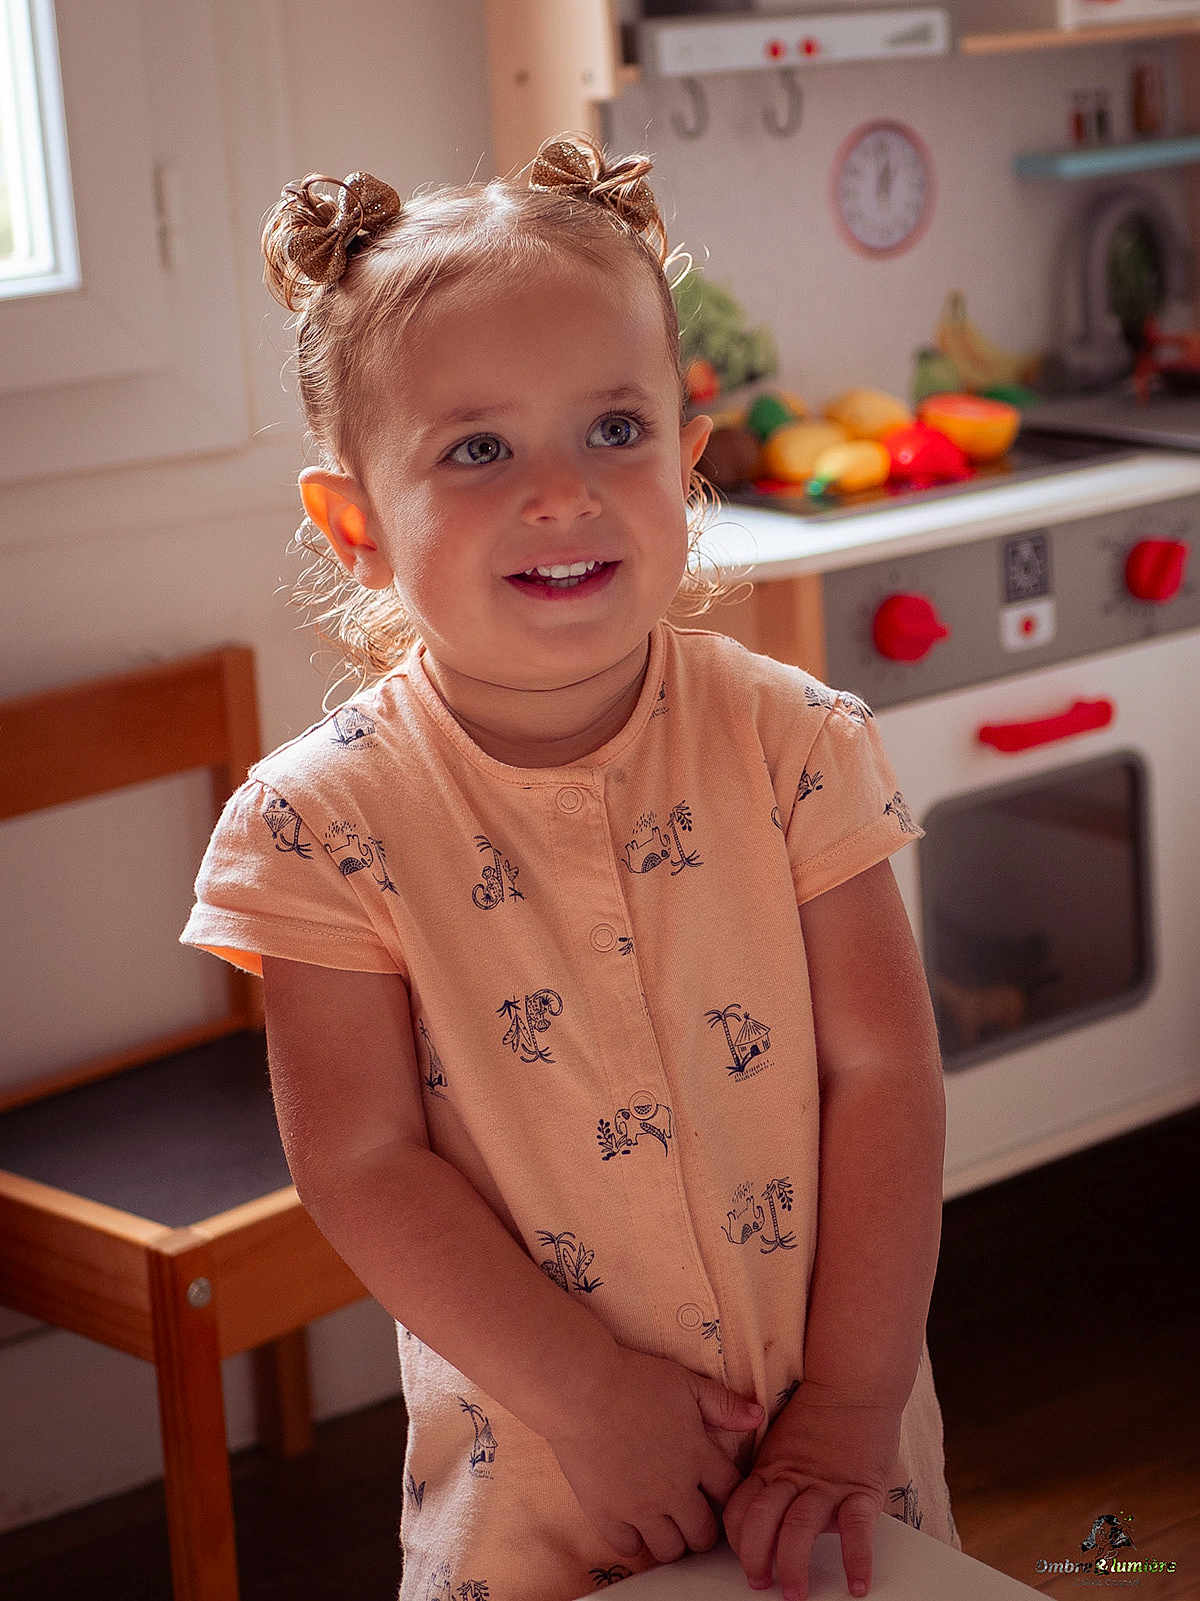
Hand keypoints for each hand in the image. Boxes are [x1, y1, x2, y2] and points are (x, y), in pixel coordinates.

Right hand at [546, 1345, 765, 1565]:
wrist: (580, 1390)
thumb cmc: (633, 1380)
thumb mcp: (685, 1383)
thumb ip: (723, 1403)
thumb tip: (758, 1416)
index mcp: (697, 1457)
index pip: (730, 1494)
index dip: (728, 1495)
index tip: (717, 1490)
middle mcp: (674, 1490)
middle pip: (704, 1533)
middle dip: (704, 1527)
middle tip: (693, 1513)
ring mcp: (640, 1507)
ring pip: (670, 1550)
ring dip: (673, 1540)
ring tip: (666, 1522)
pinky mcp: (607, 1515)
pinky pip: (630, 1549)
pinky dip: (635, 1541)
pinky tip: (634, 1522)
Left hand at [722, 1382, 902, 1599]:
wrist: (853, 1384)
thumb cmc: (817, 1418)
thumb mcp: (779, 1445)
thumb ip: (769, 1478)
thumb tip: (756, 1522)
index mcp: (770, 1468)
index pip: (739, 1509)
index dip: (736, 1540)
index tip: (742, 1562)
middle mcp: (793, 1477)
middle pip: (761, 1520)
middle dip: (756, 1558)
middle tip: (760, 1584)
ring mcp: (827, 1483)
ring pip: (799, 1527)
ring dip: (793, 1565)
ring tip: (795, 1592)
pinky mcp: (860, 1487)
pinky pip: (856, 1528)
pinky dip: (856, 1559)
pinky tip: (856, 1584)